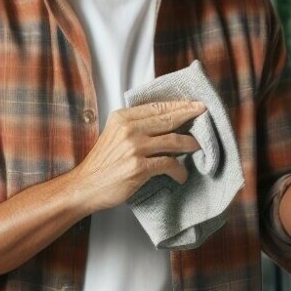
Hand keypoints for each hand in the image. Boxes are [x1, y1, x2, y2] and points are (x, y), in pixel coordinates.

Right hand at [73, 100, 205, 213]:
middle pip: (168, 119)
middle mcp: (129, 129)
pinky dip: (179, 170)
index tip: (194, 104)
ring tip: (197, 147)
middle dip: (190, 116)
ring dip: (189, 144)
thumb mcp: (113, 134)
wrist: (86, 186)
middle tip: (204, 115)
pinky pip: (169, 164)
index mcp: (122, 118)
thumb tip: (164, 122)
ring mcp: (134, 148)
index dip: (179, 105)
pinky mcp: (139, 167)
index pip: (157, 107)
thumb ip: (133, 125)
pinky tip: (181, 175)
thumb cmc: (102, 164)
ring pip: (173, 140)